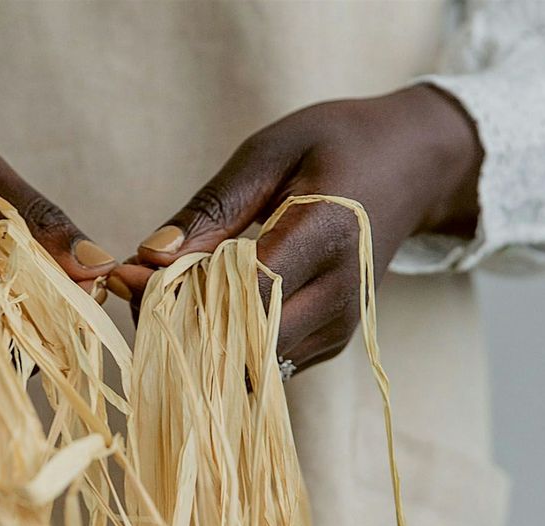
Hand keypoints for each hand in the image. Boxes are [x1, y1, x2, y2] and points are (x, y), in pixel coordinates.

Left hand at [111, 85, 482, 372]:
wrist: (414, 166)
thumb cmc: (338, 144)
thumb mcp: (269, 152)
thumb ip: (211, 208)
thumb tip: (148, 257)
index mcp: (327, 234)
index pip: (240, 291)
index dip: (178, 292)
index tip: (130, 273)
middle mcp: (340, 294)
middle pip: (242, 340)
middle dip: (179, 321)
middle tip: (137, 285)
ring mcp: (340, 328)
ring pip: (250, 363)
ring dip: (198, 337)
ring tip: (169, 290)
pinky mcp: (332, 344)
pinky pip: (265, 362)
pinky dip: (225, 343)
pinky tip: (204, 304)